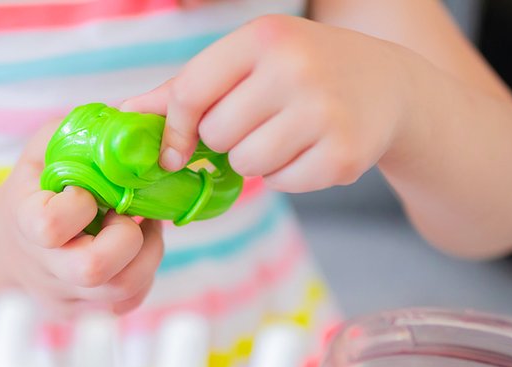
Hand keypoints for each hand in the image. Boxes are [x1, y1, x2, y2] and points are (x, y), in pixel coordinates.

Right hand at [0, 123, 164, 316]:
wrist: (8, 242)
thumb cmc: (37, 184)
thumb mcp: (48, 146)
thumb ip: (85, 131)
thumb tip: (139, 119)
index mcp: (25, 221)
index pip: (50, 226)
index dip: (79, 205)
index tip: (85, 191)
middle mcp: (43, 266)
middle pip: (93, 269)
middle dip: (127, 236)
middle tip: (126, 215)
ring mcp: (63, 295)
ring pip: (121, 291)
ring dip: (147, 254)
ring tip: (139, 228)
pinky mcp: (82, 312)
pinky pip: (128, 303)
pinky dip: (143, 274)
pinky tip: (134, 250)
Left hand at [122, 15, 413, 192]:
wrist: (388, 86)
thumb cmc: (299, 72)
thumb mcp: (248, 62)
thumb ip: (185, 89)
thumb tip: (123, 115)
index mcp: (264, 38)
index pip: (190, 93)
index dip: (173, 129)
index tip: (173, 151)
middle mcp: (296, 68)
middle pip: (217, 135)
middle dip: (226, 140)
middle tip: (257, 124)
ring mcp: (324, 112)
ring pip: (246, 164)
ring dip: (255, 161)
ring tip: (284, 135)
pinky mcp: (343, 154)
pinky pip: (282, 183)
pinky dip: (288, 176)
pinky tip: (310, 149)